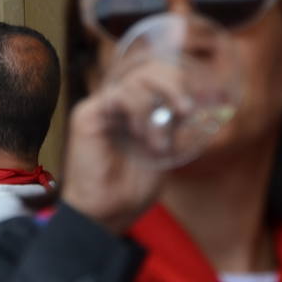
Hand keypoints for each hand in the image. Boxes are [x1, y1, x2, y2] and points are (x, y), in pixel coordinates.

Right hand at [61, 55, 183, 234]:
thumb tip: (193, 100)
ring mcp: (100, 107)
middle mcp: (114, 104)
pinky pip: (121, 95)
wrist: (107, 212)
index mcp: (131, 109)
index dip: (175, 78)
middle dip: (172, 85)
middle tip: (185, 110)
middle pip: (147, 69)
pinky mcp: (88, 114)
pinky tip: (142, 136)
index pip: (153, 74)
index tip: (192, 104)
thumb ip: (172, 123)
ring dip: (156, 110)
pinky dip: (139, 112)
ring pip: (137, 79)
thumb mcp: (164, 148)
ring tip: (158, 144)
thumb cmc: (131, 188)